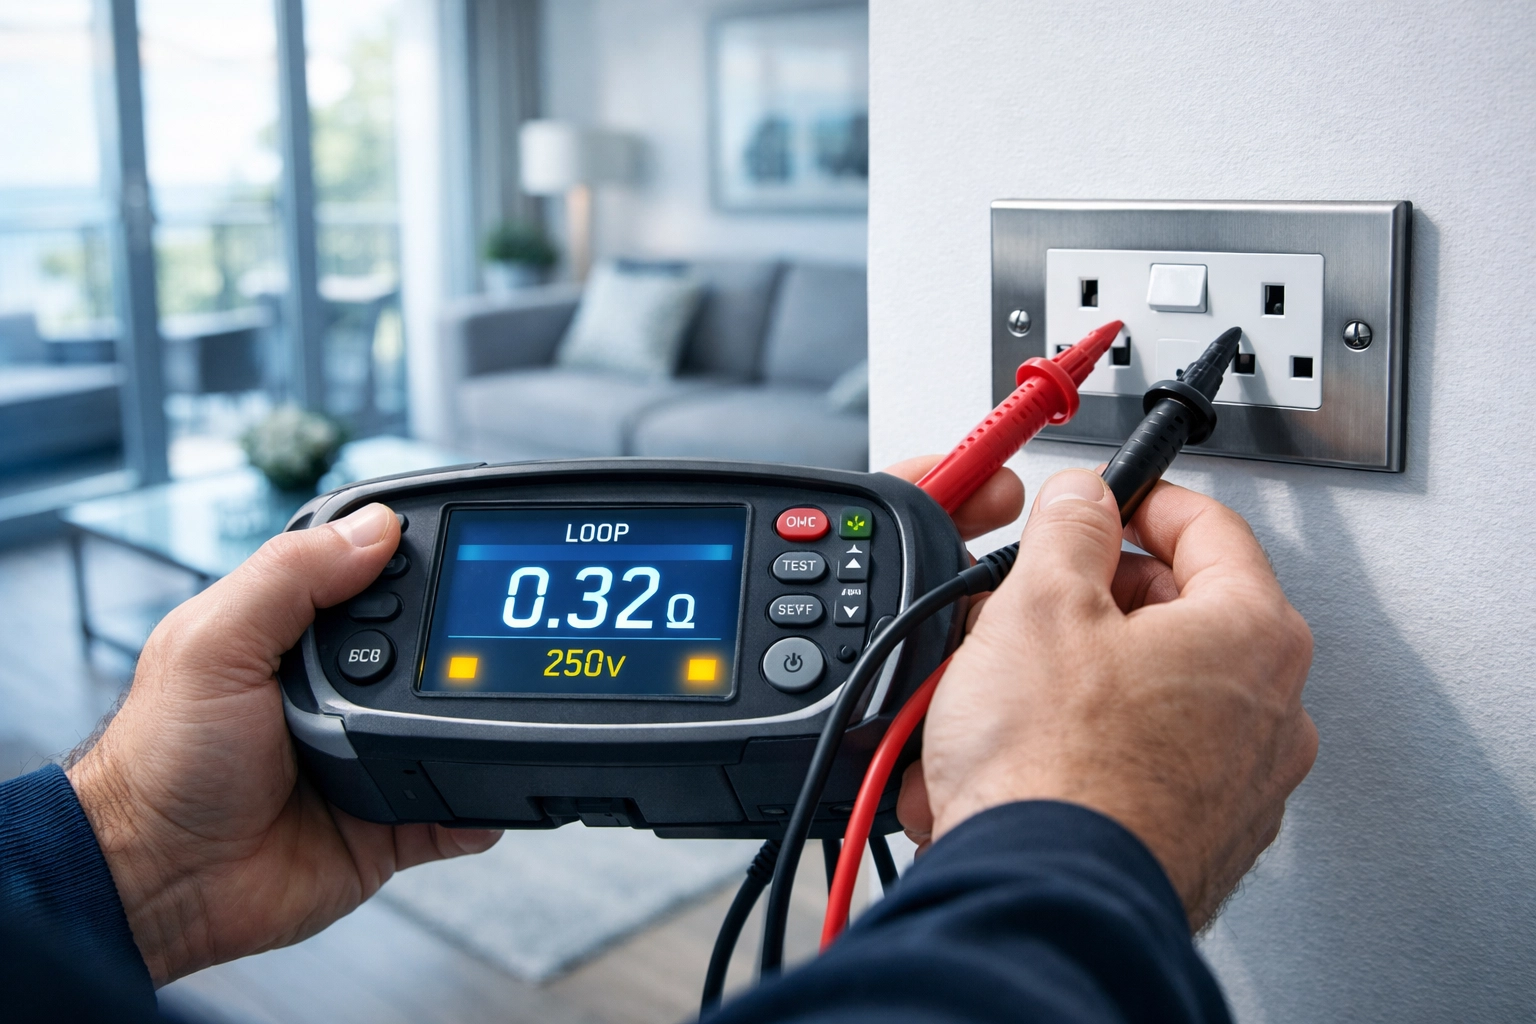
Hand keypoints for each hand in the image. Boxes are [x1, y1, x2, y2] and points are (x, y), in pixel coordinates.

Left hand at [66, 504, 499, 984]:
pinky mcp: (390, 820)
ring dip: (473, 719)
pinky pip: (457, 807)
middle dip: (460, 645)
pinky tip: (488, 793)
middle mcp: (341, 686)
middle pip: (430, 645)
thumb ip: (288, 577)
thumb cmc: (160, 764)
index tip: (460, 551)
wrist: (157, 883)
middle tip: (474, 648)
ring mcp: (369, 752)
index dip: (415, 559)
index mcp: (297, 631)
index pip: (372, 574)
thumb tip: (377, 527)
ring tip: (484, 710)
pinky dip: (481, 804)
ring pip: (452, 722)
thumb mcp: (214, 644)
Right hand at [900, 469, 1316, 929]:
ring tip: (1005, 692)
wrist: (1045, 898)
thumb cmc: (1057, 770)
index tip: (1102, 502)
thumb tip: (1085, 498)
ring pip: (1152, 691)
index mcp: (1252, 634)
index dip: (1140, 500)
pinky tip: (1020, 755)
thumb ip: (1069, 527)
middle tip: (1034, 603)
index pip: (1209, 527)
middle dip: (1093, 600)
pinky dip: (1084, 747)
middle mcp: (1271, 710)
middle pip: (1180, 612)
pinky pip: (1140, 761)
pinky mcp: (1201, 836)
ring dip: (1078, 677)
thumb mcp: (1041, 604)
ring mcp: (1242, 782)